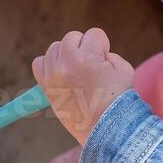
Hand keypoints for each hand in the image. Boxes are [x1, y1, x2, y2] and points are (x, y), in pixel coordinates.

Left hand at [31, 28, 134, 143]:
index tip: (104, 63)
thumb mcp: (123, 69)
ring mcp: (53, 75)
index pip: (94, 34)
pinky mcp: (45, 86)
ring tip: (77, 72)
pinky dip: (49, 64)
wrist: (103, 129)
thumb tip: (94, 52)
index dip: (102, 47)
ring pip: (55, 47)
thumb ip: (109, 54)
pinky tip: (61, 73)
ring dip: (67, 55)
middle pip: (73, 37)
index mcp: (87, 57)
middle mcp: (66, 63)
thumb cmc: (117, 99)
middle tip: (92, 68)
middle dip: (84, 48)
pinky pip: (39, 63)